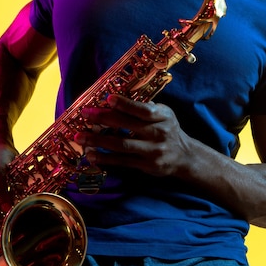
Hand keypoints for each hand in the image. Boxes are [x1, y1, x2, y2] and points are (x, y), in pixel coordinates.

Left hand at [73, 94, 190, 177]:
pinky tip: (91, 155)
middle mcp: (158, 134)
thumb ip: (145, 108)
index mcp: (162, 117)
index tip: (109, 98)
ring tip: (80, 137)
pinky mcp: (146, 166)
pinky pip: (122, 162)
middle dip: (104, 119)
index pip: (143, 110)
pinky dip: (105, 158)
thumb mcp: (164, 115)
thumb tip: (117, 100)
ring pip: (121, 145)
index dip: (126, 104)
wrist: (185, 157)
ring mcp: (152, 151)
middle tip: (85, 114)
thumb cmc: (168, 130)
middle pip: (127, 126)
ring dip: (98, 141)